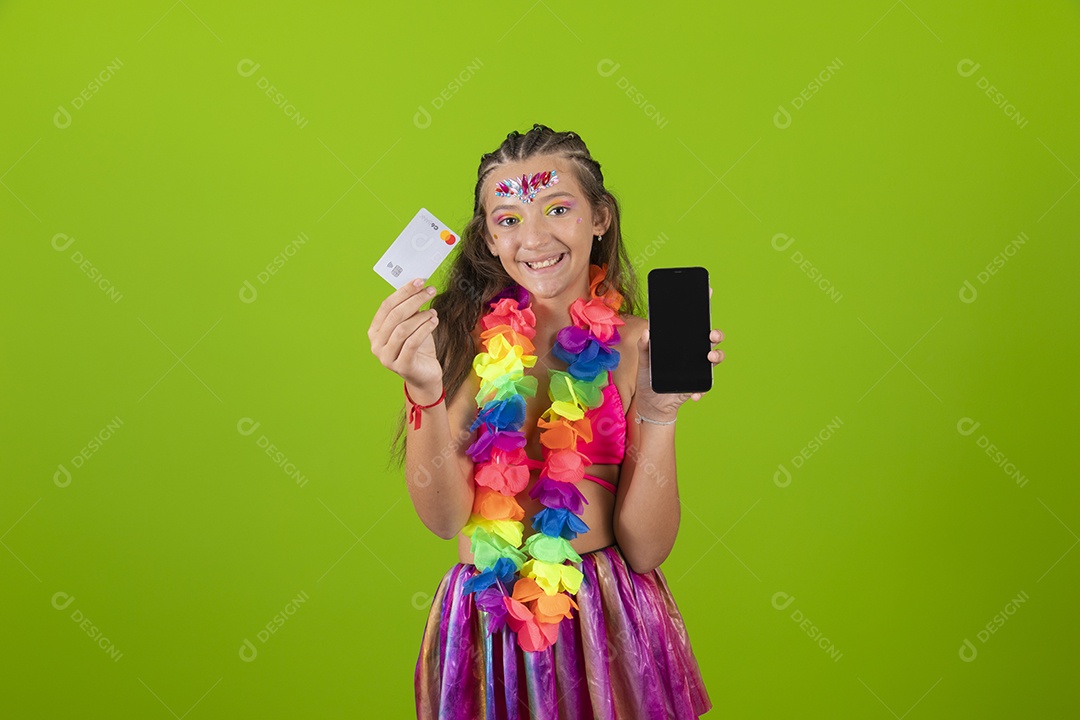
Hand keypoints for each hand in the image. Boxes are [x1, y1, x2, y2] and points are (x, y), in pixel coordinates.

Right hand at [367, 278, 442, 399]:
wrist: (425, 375)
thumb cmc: (418, 348)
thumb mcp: (412, 325)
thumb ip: (409, 310)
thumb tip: (417, 286)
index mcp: (375, 331)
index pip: (386, 306)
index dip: (403, 291)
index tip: (419, 281)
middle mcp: (376, 345)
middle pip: (394, 316)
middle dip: (414, 300)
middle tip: (430, 290)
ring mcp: (386, 357)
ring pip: (403, 329)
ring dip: (421, 316)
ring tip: (434, 312)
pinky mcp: (401, 366)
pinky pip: (412, 343)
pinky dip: (424, 329)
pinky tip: (434, 321)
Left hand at [634, 285, 723, 419]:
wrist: (651, 402)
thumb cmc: (649, 376)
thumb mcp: (643, 359)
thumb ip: (644, 346)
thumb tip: (647, 332)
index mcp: (681, 340)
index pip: (694, 320)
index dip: (703, 305)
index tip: (708, 292)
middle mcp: (694, 350)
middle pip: (711, 337)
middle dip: (716, 332)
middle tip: (711, 333)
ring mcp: (699, 366)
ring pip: (716, 357)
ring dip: (717, 355)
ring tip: (709, 356)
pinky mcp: (698, 383)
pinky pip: (706, 383)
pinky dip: (701, 389)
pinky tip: (694, 394)